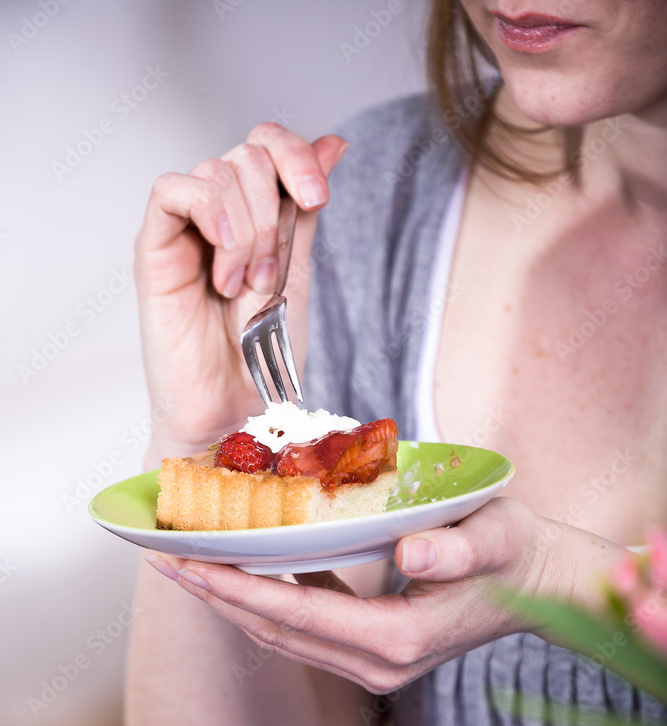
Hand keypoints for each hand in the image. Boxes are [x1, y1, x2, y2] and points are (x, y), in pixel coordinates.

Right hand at [134, 123, 348, 461]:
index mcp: (256, 216)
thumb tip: (334, 143)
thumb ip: (304, 210)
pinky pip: (173, 191)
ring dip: (247, 232)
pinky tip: (224, 265)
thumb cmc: (261, 356)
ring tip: (243, 288)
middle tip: (269, 278)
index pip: (269, 145)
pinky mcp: (155, 248)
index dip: (296, 155)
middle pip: (248, 154)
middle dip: (274, 213)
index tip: (316, 197)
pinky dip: (209, 214)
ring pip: (217, 170)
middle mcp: (219, 215)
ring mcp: (185, 229)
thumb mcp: (298, 274)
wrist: (233, 409)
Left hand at [145, 498, 558, 693]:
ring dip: (230, 602)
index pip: (296, 616)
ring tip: (186, 565)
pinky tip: (239, 572)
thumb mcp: (496, 537)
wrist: (539, 584)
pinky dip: (263, 602)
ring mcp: (371, 664)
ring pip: (281, 637)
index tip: (186, 563)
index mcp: (398, 640)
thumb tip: (413, 550)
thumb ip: (458, 546)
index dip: (236, 589)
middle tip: (162, 560)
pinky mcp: (370, 652)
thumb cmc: (515, 552)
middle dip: (215, 597)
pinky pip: (302, 631)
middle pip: (274, 632)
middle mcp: (377, 664)